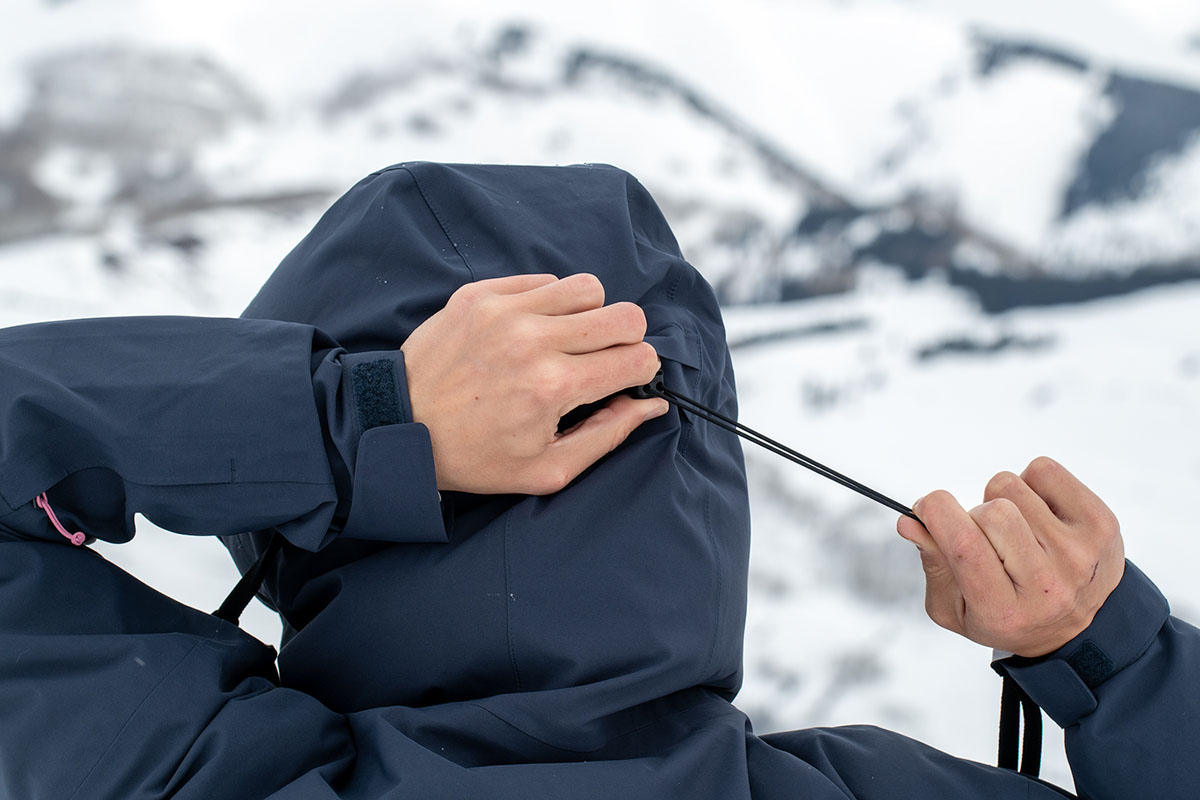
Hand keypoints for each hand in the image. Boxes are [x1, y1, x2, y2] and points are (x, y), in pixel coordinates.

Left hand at [400, 273, 667, 494]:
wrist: (397, 427)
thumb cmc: (473, 457)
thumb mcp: (546, 470)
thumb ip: (608, 435)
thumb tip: (651, 404)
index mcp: (554, 387)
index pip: (637, 358)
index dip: (640, 373)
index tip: (624, 381)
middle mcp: (533, 340)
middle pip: (625, 315)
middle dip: (626, 341)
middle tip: (602, 362)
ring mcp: (504, 311)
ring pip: (588, 288)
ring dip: (590, 316)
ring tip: (567, 343)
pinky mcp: (479, 294)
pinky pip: (543, 281)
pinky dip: (549, 304)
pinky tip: (531, 332)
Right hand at [897, 457, 1124, 656]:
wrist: (1085, 625)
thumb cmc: (1008, 610)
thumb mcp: (957, 608)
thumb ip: (932, 563)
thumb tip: (910, 521)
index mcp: (1004, 610)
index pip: (964, 544)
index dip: (935, 511)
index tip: (926, 507)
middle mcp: (1048, 585)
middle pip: (991, 512)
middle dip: (973, 513)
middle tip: (983, 534)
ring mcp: (1080, 553)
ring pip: (1012, 486)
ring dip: (1001, 499)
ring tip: (1016, 527)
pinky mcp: (1101, 524)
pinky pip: (1043, 471)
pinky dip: (1030, 482)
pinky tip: (1039, 513)